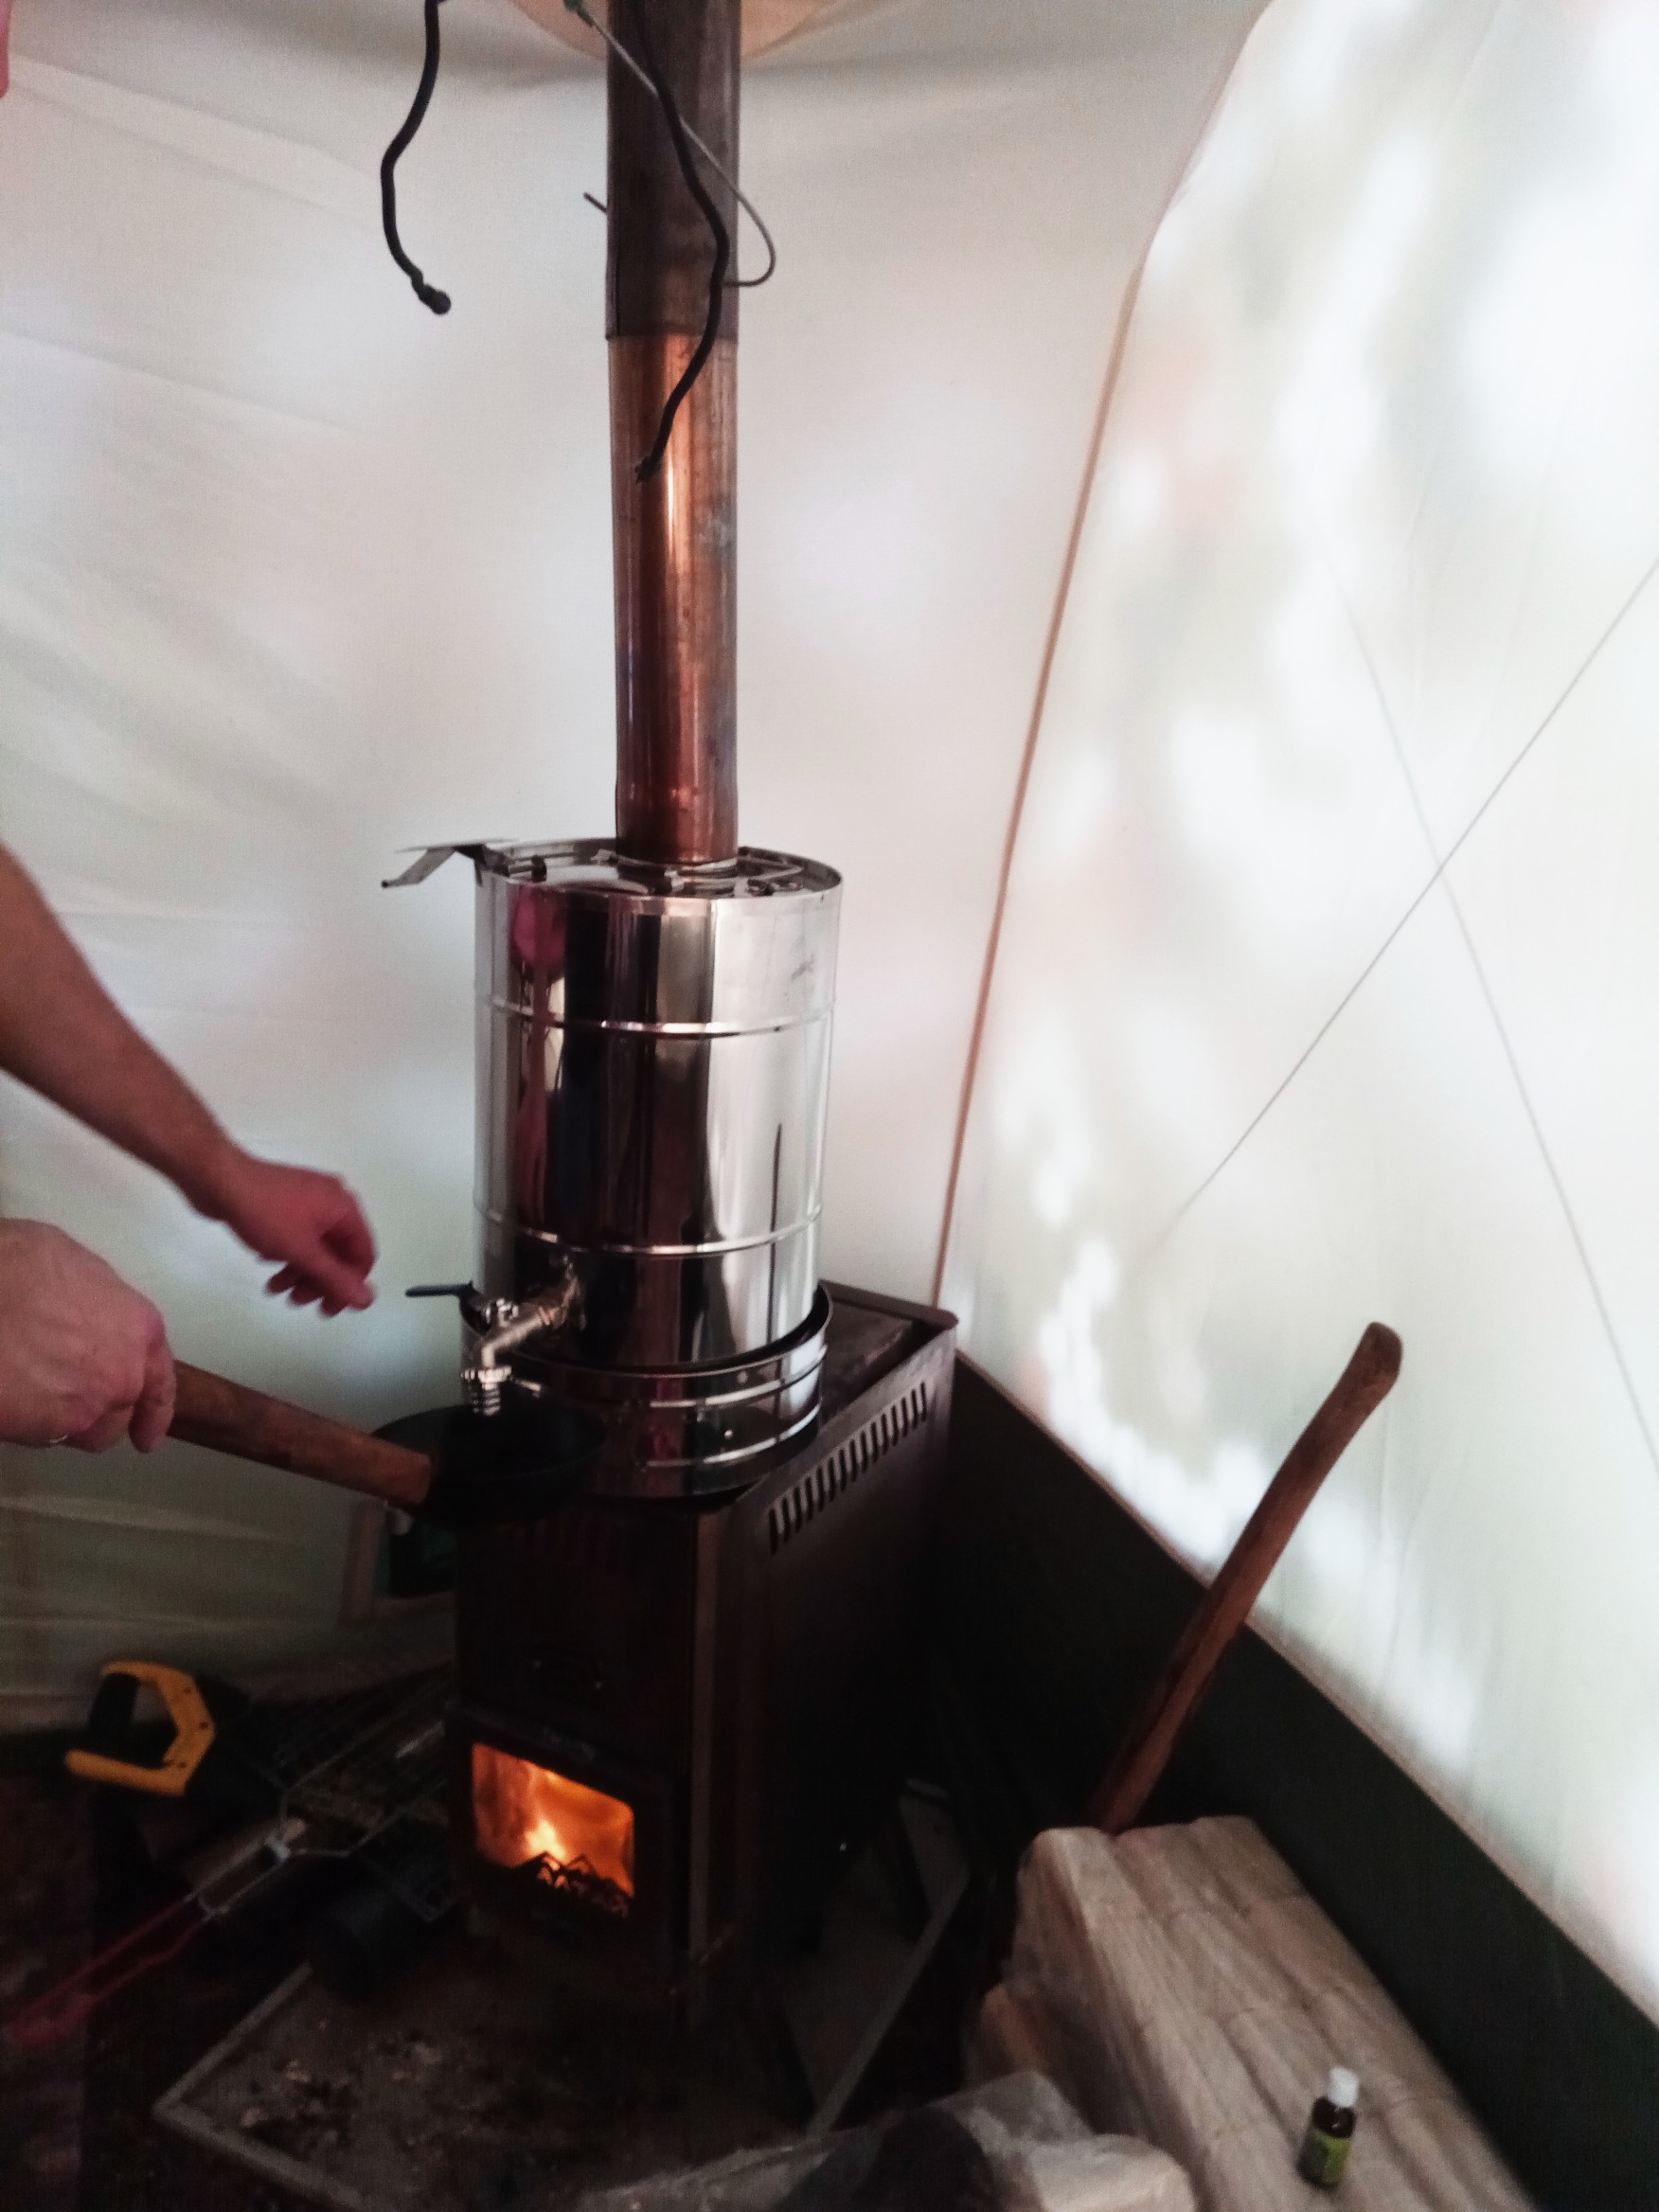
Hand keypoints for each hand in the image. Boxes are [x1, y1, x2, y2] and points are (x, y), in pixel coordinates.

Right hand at [0, 1221, 175, 1450]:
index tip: (148, 1435)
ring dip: (68, 1423)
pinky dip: (36, 1427)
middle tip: (67, 1396)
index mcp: (138, 1327)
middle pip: (120, 1410)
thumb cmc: (18, 1269)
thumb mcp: (70, 1264)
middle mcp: (125, 1374)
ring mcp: (91, 1406)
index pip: (160, 1379)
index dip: (155, 1409)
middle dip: (99, 1410)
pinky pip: (49, 1437)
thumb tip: (82, 1308)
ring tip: (35, 1396)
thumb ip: (93, 1300)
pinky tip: (17, 1403)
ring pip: (85, 1432)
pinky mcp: (52, 1429)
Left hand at [203, 1150, 376, 1315]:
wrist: (220, 1179)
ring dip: (299, 1271)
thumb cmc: (266, 1213)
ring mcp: (309, 1199)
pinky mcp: (286, 1201)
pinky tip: (267, 1265)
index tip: (327, 1309)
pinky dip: (288, 1254)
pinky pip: (298, 1234)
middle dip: (318, 1280)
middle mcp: (333, 1201)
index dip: (349, 1285)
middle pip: (338, 1252)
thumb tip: (368, 1300)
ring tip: (274, 1290)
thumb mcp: (303, 1251)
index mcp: (345, 1208)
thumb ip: (335, 1278)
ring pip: (315, 1245)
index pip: (362, 1255)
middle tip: (296, 1302)